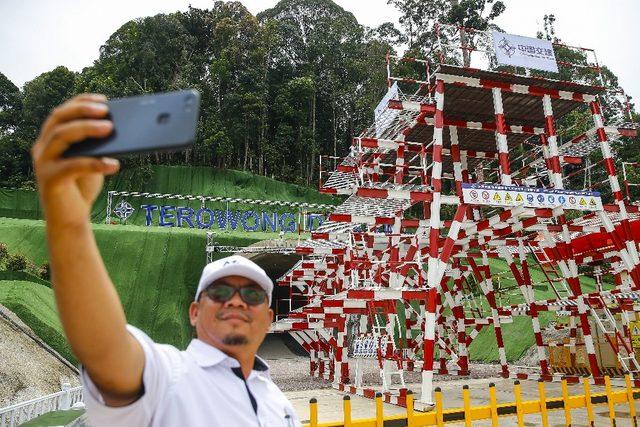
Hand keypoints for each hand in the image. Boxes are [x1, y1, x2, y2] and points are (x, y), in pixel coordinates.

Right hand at [32, 94, 119, 226]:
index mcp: (52, 138)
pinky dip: (94, 163)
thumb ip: (98, 145)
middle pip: (58, 118)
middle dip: (82, 110)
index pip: (63, 111)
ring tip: (110, 129)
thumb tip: (119, 128)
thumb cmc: (83, 186)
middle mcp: (43, 147)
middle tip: (106, 110)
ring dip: (86, 129)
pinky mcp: (50, 180)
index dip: (82, 101)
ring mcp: (43, 162)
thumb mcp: (93, 160)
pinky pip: (72, 166)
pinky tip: (114, 164)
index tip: (104, 99)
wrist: (70, 219)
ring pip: (61, 136)